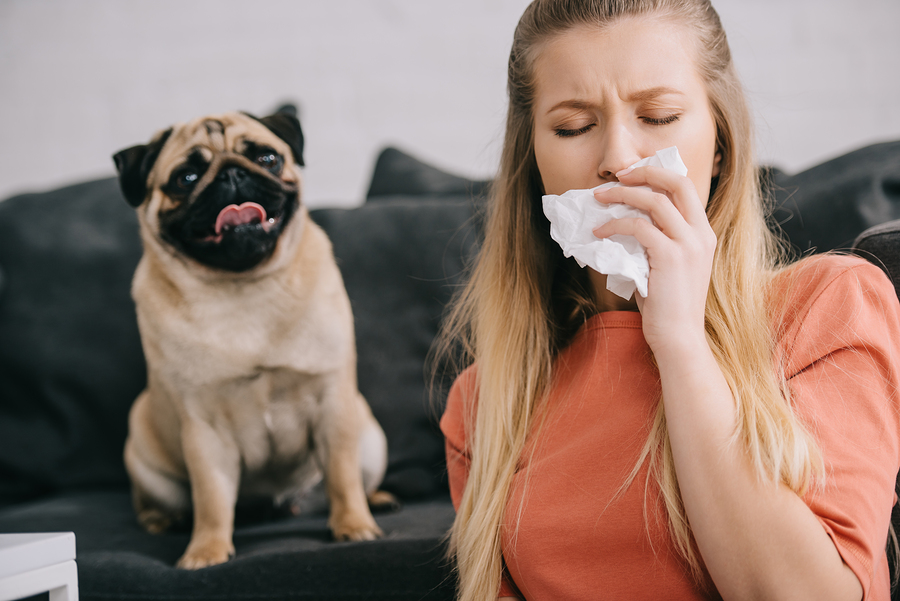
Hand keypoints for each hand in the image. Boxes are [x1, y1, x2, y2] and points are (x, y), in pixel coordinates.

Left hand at [592, 165, 715, 354]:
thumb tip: (624, 220)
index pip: (686, 188)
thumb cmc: (667, 306)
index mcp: (704, 234)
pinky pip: (638, 227)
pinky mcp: (669, 257)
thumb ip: (657, 241)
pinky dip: (614, 225)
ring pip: (654, 201)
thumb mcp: (666, 266)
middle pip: (677, 183)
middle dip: (644, 172)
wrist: (678, 337)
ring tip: (599, 199)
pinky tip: (599, 233)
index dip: (658, 174)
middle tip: (617, 176)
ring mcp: (688, 245)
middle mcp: (701, 234)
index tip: (632, 175)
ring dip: (621, 195)